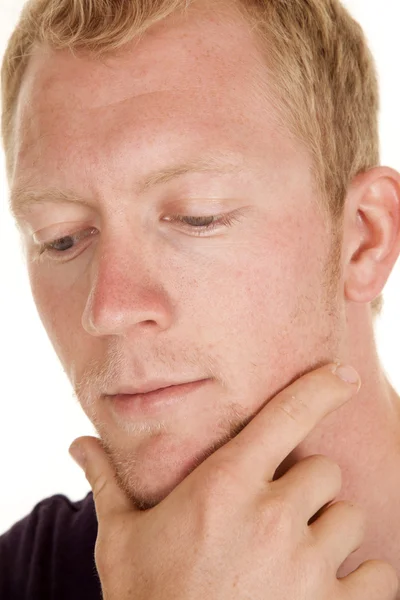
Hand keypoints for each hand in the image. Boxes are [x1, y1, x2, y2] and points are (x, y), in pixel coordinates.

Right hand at [69, 363, 398, 599]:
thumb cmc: (146, 599)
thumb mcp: (121, 538)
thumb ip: (107, 483)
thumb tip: (77, 444)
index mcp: (225, 486)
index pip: (286, 416)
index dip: (319, 388)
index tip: (343, 376)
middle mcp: (273, 517)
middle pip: (323, 471)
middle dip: (307, 487)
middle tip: (279, 512)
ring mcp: (307, 566)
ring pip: (349, 518)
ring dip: (331, 531)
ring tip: (296, 554)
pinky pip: (380, 574)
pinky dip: (365, 577)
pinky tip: (329, 586)